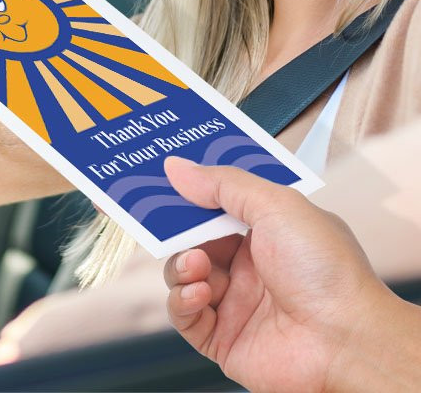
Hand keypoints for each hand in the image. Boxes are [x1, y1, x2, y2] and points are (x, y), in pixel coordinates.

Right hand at [163, 156, 420, 392]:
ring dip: (181, 265)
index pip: (214, 206)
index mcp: (264, 232)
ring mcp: (235, 302)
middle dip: (176, 230)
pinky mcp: (223, 338)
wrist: (348, 341)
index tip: (162, 179)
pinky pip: (184, 315)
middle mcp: (248, 266)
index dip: (189, 193)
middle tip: (161, 220)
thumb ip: (223, 183)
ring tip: (197, 265)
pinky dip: (181, 300)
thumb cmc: (328, 271)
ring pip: (182, 275)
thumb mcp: (276, 205)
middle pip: (191, 239)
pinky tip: (197, 293)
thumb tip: (178, 168)